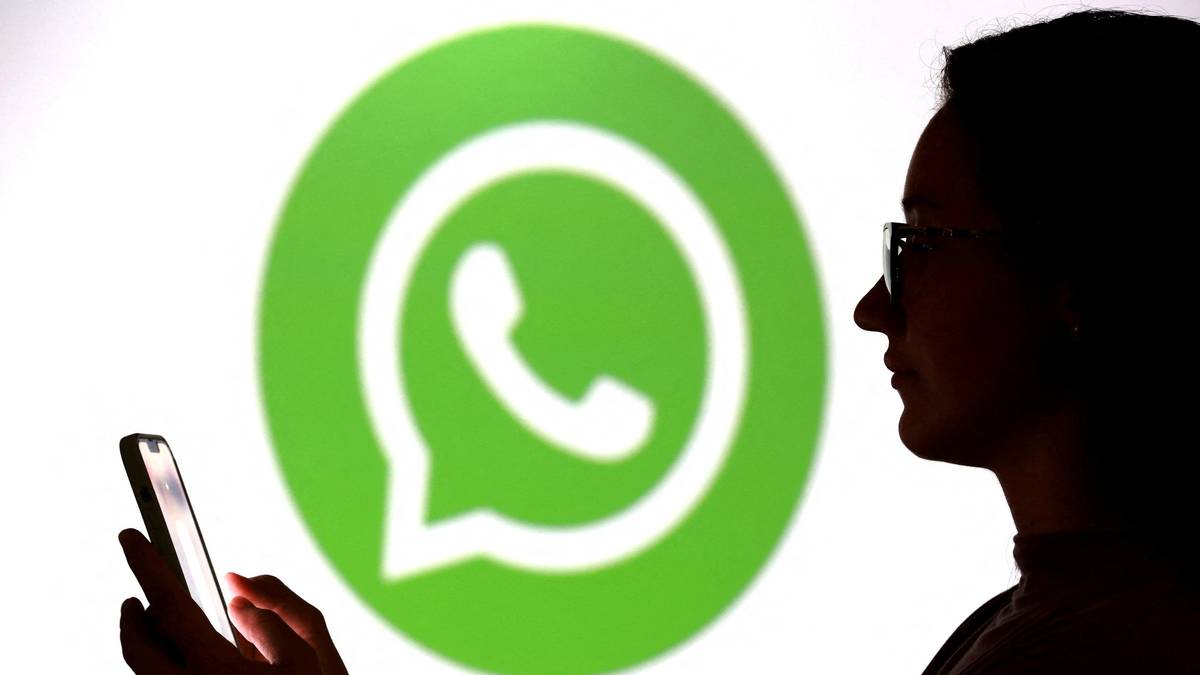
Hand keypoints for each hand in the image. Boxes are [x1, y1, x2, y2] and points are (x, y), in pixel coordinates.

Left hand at [118, 528, 348, 673]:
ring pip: (143, 670)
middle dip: (134, 611)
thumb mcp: (310, 657)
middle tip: (140, 591)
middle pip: (137, 644)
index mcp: (215, 669)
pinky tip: (186, 659)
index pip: (167, 604)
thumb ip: (275, 614)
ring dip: (145, 640)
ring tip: (161, 622)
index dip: (146, 565)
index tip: (129, 536)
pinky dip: (162, 665)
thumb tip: (239, 595)